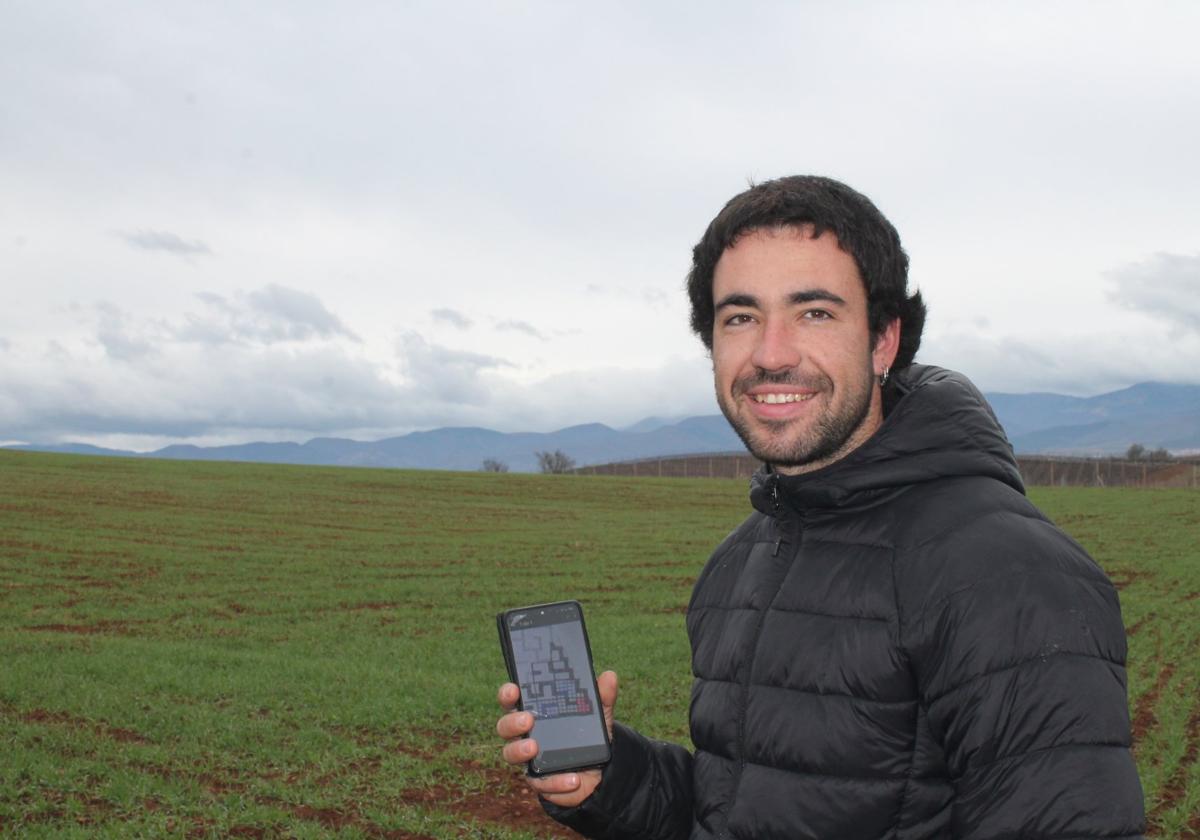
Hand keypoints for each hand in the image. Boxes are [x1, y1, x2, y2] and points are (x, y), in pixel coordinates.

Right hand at [495, 670, 618, 807]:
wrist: (600, 771)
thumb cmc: (587, 735)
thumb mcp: (598, 715)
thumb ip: (602, 697)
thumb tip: (610, 676)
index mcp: (534, 711)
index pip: (513, 700)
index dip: (507, 694)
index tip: (513, 689)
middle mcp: (525, 734)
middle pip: (504, 726)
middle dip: (512, 722)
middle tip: (528, 720)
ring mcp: (528, 758)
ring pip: (510, 754)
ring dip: (519, 750)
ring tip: (534, 747)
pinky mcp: (538, 781)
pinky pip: (540, 783)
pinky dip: (556, 782)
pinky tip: (572, 779)